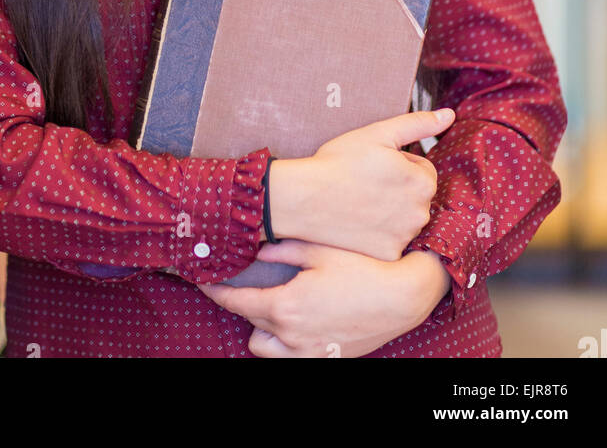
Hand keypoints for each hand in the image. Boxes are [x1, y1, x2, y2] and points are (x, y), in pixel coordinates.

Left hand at [199, 242, 451, 357]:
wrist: (402, 298)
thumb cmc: (362, 268)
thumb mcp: (319, 249)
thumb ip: (283, 249)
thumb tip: (259, 248)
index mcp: (286, 305)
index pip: (237, 301)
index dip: (216, 291)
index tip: (204, 280)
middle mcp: (292, 335)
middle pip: (249, 322)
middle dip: (240, 303)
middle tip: (239, 284)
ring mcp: (309, 351)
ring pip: (264, 348)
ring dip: (260, 329)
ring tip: (268, 306)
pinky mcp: (326, 358)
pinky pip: (290, 358)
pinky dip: (283, 344)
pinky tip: (292, 324)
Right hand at [267, 108, 454, 259]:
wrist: (306, 198)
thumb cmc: (339, 162)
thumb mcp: (379, 133)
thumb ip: (418, 123)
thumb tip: (449, 115)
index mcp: (422, 181)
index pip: (423, 169)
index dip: (399, 163)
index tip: (375, 165)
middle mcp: (421, 213)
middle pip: (417, 195)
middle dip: (399, 188)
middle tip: (366, 182)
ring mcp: (405, 237)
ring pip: (406, 218)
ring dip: (391, 211)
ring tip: (361, 201)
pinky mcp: (389, 255)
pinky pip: (392, 241)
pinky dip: (380, 234)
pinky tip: (360, 222)